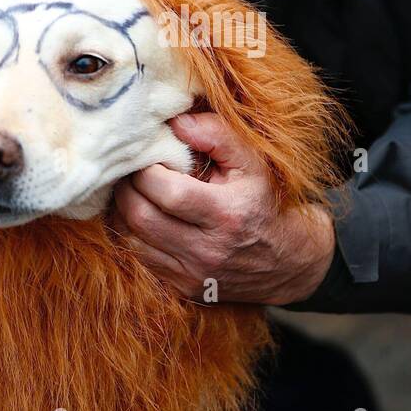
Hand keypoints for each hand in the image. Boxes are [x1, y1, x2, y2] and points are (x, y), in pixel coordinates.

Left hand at [110, 111, 335, 304]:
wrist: (286, 261)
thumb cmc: (263, 202)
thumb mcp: (252, 163)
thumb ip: (216, 135)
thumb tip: (176, 122)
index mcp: (227, 215)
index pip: (168, 192)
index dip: (147, 171)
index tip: (148, 157)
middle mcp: (208, 250)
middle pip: (142, 218)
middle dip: (127, 189)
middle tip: (131, 171)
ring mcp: (193, 274)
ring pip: (133, 241)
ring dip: (124, 212)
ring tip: (133, 192)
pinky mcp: (182, 288)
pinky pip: (140, 259)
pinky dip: (132, 235)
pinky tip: (142, 216)